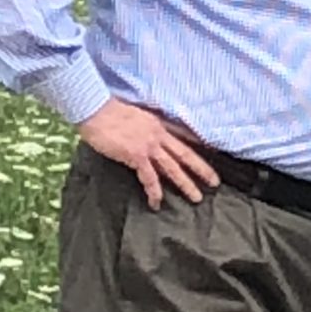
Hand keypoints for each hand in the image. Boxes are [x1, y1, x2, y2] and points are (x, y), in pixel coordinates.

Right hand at [78, 100, 218, 209]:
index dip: (198, 144)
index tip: (212, 151)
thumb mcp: (133, 114)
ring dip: (185, 184)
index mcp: (157, 123)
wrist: (95, 109)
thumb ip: (142, 125)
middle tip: (215, 182)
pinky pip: (149, 178)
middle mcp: (157, 134)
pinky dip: (154, 191)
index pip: (182, 134)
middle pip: (185, 154)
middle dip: (201, 169)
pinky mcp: (136, 155)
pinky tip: (156, 203)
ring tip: (196, 198)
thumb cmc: (107, 110)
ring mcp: (148, 145)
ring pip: (173, 168)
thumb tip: (142, 135)